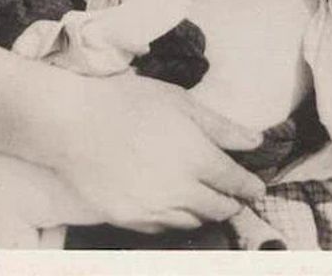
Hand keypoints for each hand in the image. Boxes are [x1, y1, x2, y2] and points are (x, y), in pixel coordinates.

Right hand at [51, 74, 264, 232]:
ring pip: (192, 222)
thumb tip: (255, 141)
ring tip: (209, 203)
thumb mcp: (180, 102)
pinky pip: (162, 228)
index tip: (257, 188)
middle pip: (217, 208)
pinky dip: (175, 220)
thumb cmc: (129, 103)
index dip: (249, 186)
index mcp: (197, 157)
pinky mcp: (128, 219)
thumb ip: (220, 126)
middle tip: (236, 198)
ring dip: (205, 213)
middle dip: (231, 203)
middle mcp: (180, 190)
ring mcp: (153, 208)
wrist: (74, 123)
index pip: (234, 182)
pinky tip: (175, 208)